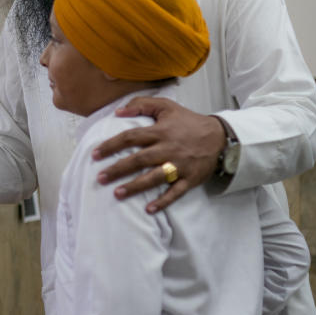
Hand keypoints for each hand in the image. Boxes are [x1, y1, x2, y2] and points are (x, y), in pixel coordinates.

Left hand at [91, 97, 225, 212]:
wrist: (220, 136)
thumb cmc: (188, 122)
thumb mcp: (166, 106)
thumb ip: (141, 104)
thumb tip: (118, 111)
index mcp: (160, 131)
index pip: (131, 137)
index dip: (111, 145)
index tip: (95, 154)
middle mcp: (168, 149)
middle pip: (139, 159)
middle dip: (118, 169)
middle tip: (100, 178)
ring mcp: (179, 165)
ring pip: (154, 177)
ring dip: (135, 187)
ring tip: (117, 194)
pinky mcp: (190, 179)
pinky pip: (176, 192)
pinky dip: (163, 201)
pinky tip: (149, 209)